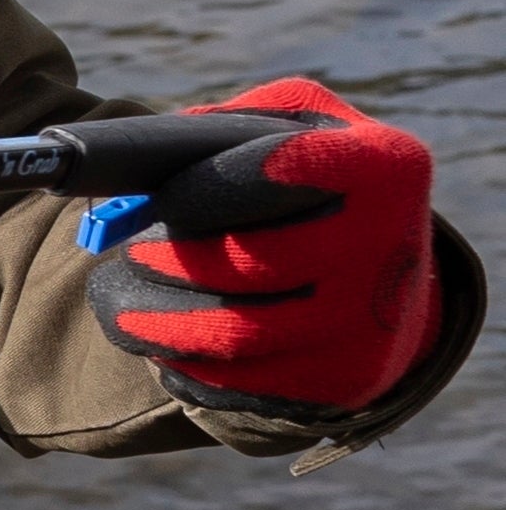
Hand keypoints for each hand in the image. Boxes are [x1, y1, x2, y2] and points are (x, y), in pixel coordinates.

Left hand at [87, 77, 440, 415]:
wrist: (389, 275)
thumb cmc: (320, 186)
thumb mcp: (296, 129)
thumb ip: (227, 126)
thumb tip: (143, 164)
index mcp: (382, 166)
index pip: (274, 170)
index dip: (199, 190)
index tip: (157, 200)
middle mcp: (390, 246)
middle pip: (248, 263)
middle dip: (168, 260)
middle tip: (132, 253)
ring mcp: (371, 321)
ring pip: (233, 334)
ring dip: (153, 319)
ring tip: (119, 298)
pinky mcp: (344, 380)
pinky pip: (239, 383)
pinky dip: (181, 362)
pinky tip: (159, 338)